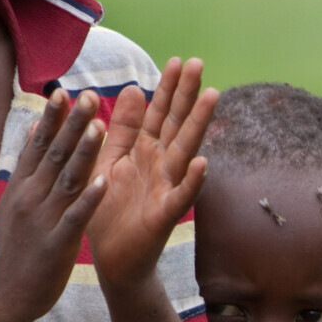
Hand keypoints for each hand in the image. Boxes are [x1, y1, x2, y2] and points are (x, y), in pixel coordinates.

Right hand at [0, 88, 107, 321]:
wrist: (0, 298)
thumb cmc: (15, 252)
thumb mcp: (15, 206)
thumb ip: (27, 171)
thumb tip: (31, 133)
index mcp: (22, 188)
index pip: (37, 146)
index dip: (51, 119)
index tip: (63, 91)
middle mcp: (30, 198)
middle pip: (53, 154)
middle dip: (70, 124)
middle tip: (86, 95)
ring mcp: (42, 219)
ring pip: (65, 179)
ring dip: (83, 151)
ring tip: (98, 125)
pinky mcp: (56, 243)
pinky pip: (76, 217)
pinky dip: (90, 199)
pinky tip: (105, 181)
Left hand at [87, 57, 218, 290]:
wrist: (112, 260)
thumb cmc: (110, 212)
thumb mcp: (109, 161)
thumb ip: (122, 128)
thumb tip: (135, 88)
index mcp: (143, 152)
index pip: (158, 113)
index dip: (168, 88)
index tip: (178, 60)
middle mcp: (160, 166)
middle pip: (176, 124)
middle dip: (187, 95)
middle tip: (199, 63)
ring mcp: (166, 189)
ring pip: (185, 151)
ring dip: (198, 124)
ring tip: (212, 96)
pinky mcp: (165, 215)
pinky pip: (182, 196)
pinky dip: (193, 180)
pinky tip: (204, 162)